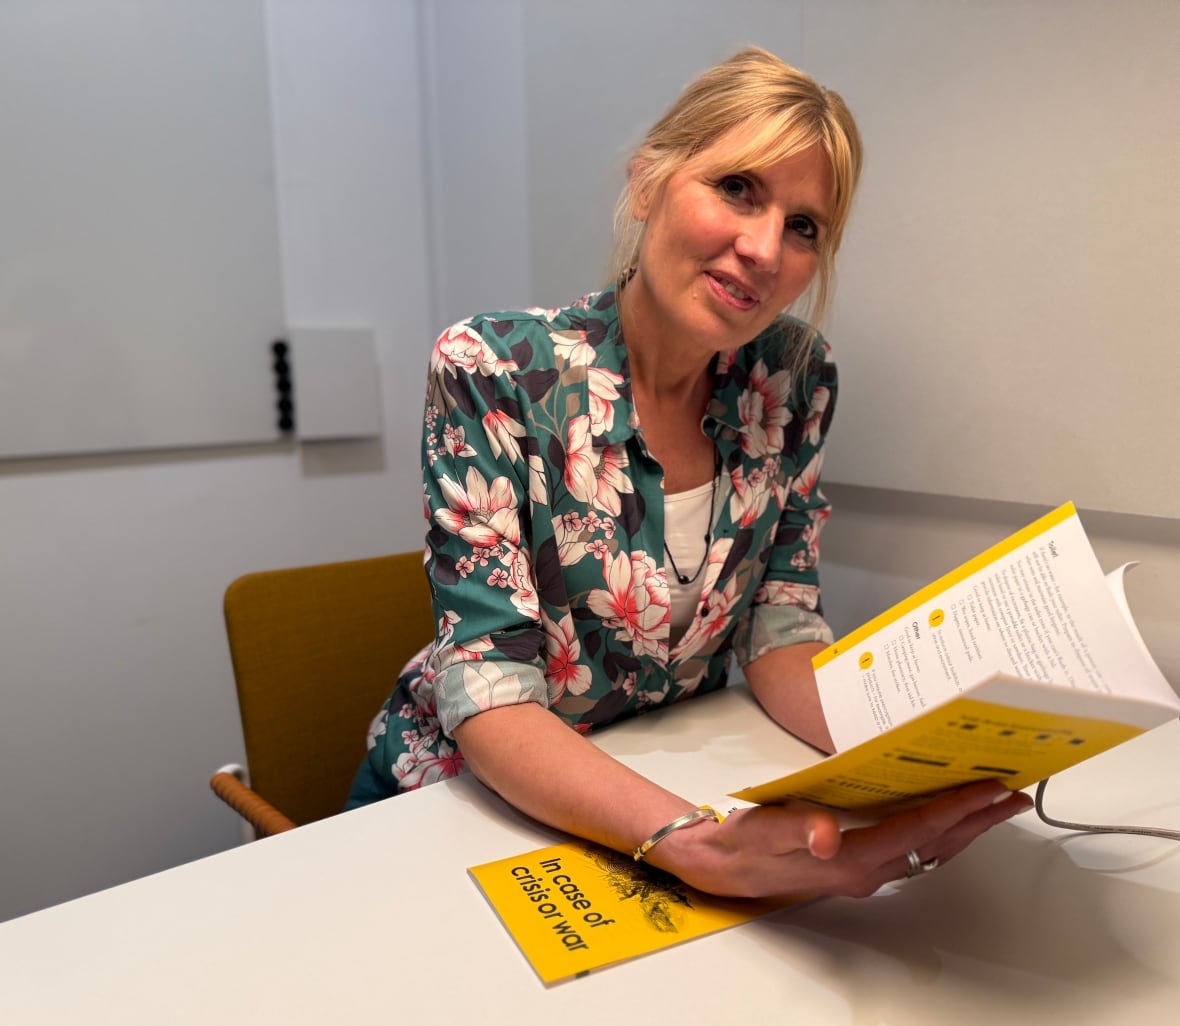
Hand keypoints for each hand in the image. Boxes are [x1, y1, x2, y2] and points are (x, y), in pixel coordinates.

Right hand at [653, 780, 1033, 898]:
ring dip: (965, 827)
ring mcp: (865, 872)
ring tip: (994, 804)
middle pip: (936, 845)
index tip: (988, 788)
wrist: (722, 864)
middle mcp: (867, 871)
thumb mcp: (765, 829)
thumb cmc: (744, 841)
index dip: (955, 809)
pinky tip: (944, 816)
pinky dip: (939, 831)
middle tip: (1013, 794)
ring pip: (930, 850)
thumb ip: (797, 829)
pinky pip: (912, 849)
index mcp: (852, 859)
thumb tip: (825, 836)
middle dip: (978, 820)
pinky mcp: (858, 865)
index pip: (916, 831)